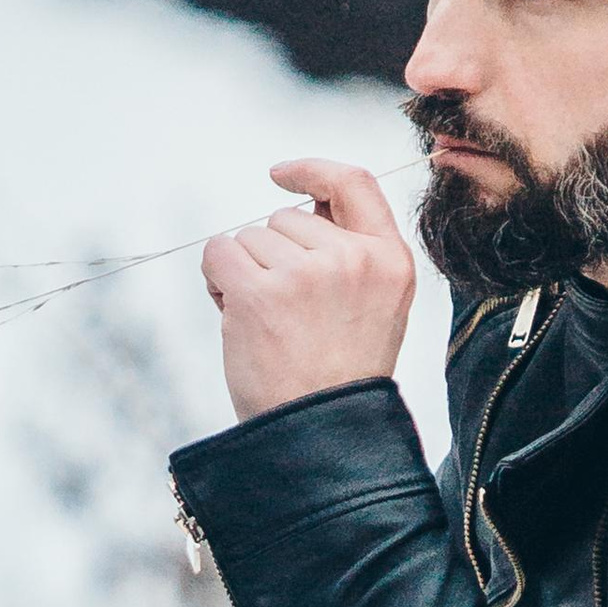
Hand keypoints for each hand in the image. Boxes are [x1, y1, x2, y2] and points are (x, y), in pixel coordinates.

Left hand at [201, 161, 416, 423]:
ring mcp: (307, 274)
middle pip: (287, 219)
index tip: (280, 175)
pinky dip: (216, 280)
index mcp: (391, 262)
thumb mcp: (372, 307)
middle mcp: (353, 260)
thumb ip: (349, 254)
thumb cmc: (336, 378)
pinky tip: (237, 317)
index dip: (312, 170)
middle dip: (272, 255)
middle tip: (286, 313)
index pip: (355, 183)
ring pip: (250, 237)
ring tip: (269, 325)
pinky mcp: (260, 292)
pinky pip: (219, 253)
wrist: (320, 436)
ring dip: (245, 273)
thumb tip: (299, 206)